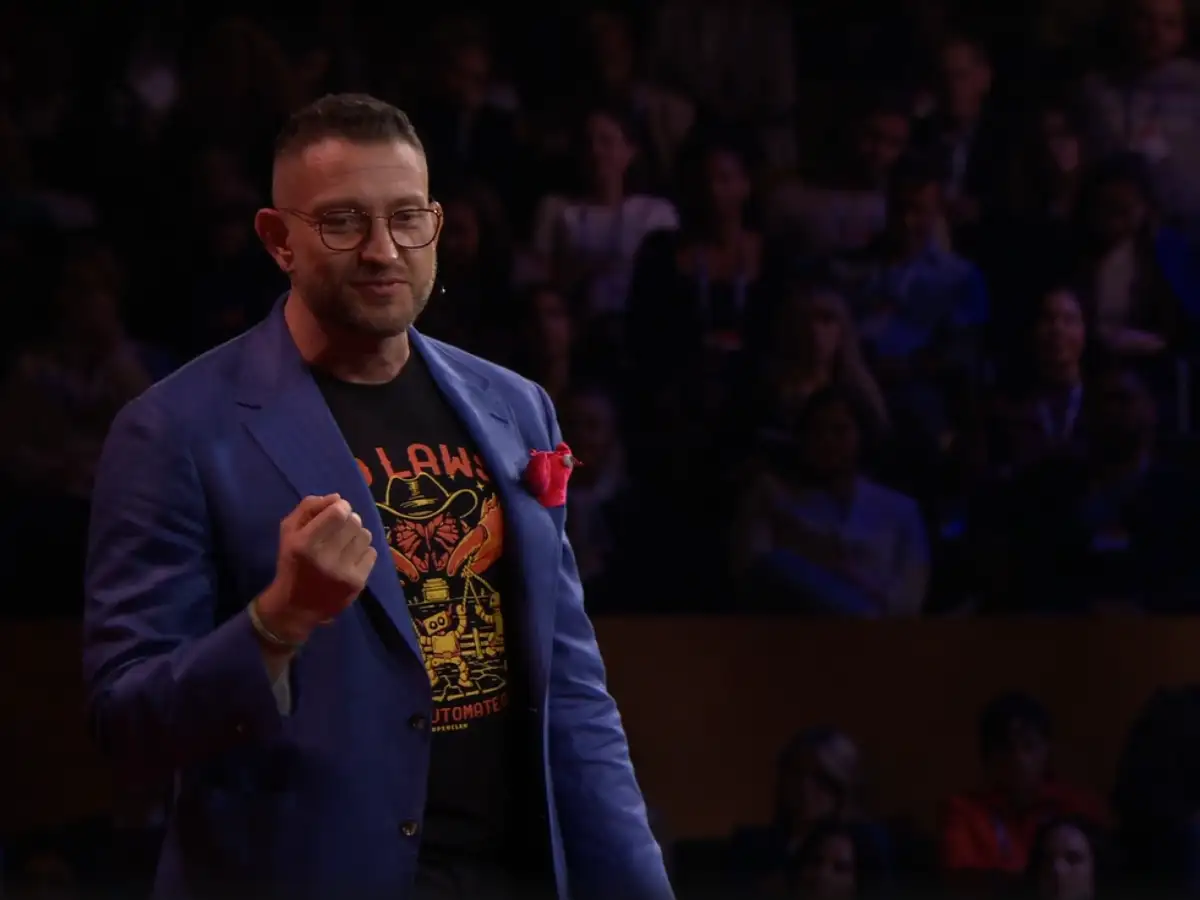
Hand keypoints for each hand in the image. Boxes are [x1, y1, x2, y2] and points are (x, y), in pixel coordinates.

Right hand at [257, 494, 376, 642]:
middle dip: (348, 520)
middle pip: (354, 521)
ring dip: (356, 535)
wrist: (296, 607)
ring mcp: (344, 571)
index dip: (341, 506)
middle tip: (339, 530)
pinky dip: (362, 552)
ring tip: (344, 545)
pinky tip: (349, 559)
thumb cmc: (292, 563)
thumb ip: (309, 508)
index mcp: (305, 543)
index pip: (338, 512)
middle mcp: (326, 557)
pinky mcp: (358, 583)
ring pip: (365, 535)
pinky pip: (372, 553)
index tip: (336, 512)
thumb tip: (337, 498)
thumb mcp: (289, 532)